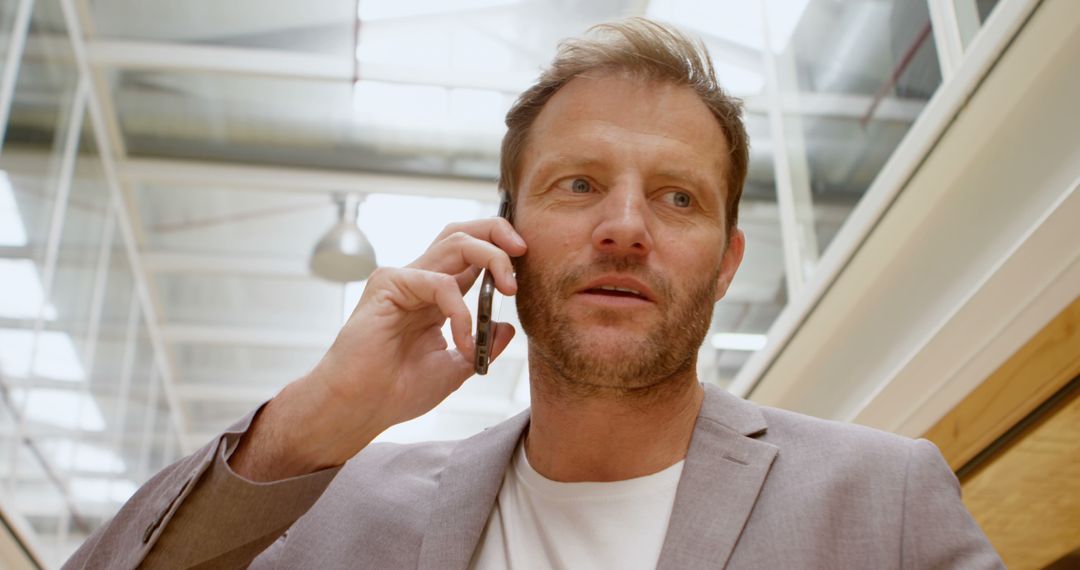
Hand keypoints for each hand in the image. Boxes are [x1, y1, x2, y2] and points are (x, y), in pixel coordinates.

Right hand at [230, 218, 525, 480]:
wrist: (360, 409)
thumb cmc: (397, 391)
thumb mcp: (456, 368)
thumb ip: (481, 345)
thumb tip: (507, 327)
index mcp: (437, 295)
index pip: (473, 253)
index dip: (503, 250)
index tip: (529, 264)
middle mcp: (421, 279)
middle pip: (464, 232)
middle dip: (499, 233)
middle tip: (524, 252)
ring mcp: (403, 278)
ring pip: (455, 241)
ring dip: (491, 258)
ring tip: (509, 289)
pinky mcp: (388, 285)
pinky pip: (439, 282)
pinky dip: (461, 310)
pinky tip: (462, 341)